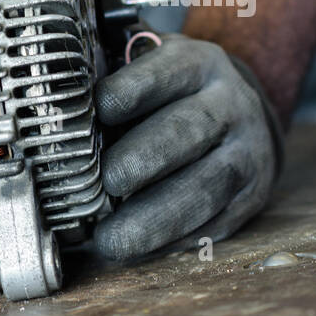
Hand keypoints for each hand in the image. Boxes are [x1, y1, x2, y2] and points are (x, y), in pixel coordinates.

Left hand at [93, 33, 283, 261]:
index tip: (98, 110)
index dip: (130, 91)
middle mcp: (230, 105)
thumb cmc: (177, 92)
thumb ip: (114, 70)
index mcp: (199, 65)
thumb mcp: (154, 64)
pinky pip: (216, 223)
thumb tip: (64, 93)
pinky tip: (140, 251)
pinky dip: (174, 241)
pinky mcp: (251, 197)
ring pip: (206, 186)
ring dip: (156, 218)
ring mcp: (247, 153)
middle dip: (144, 159)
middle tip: (106, 180)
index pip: (166, 73)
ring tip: (113, 238)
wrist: (246, 115)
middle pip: (189, 130)